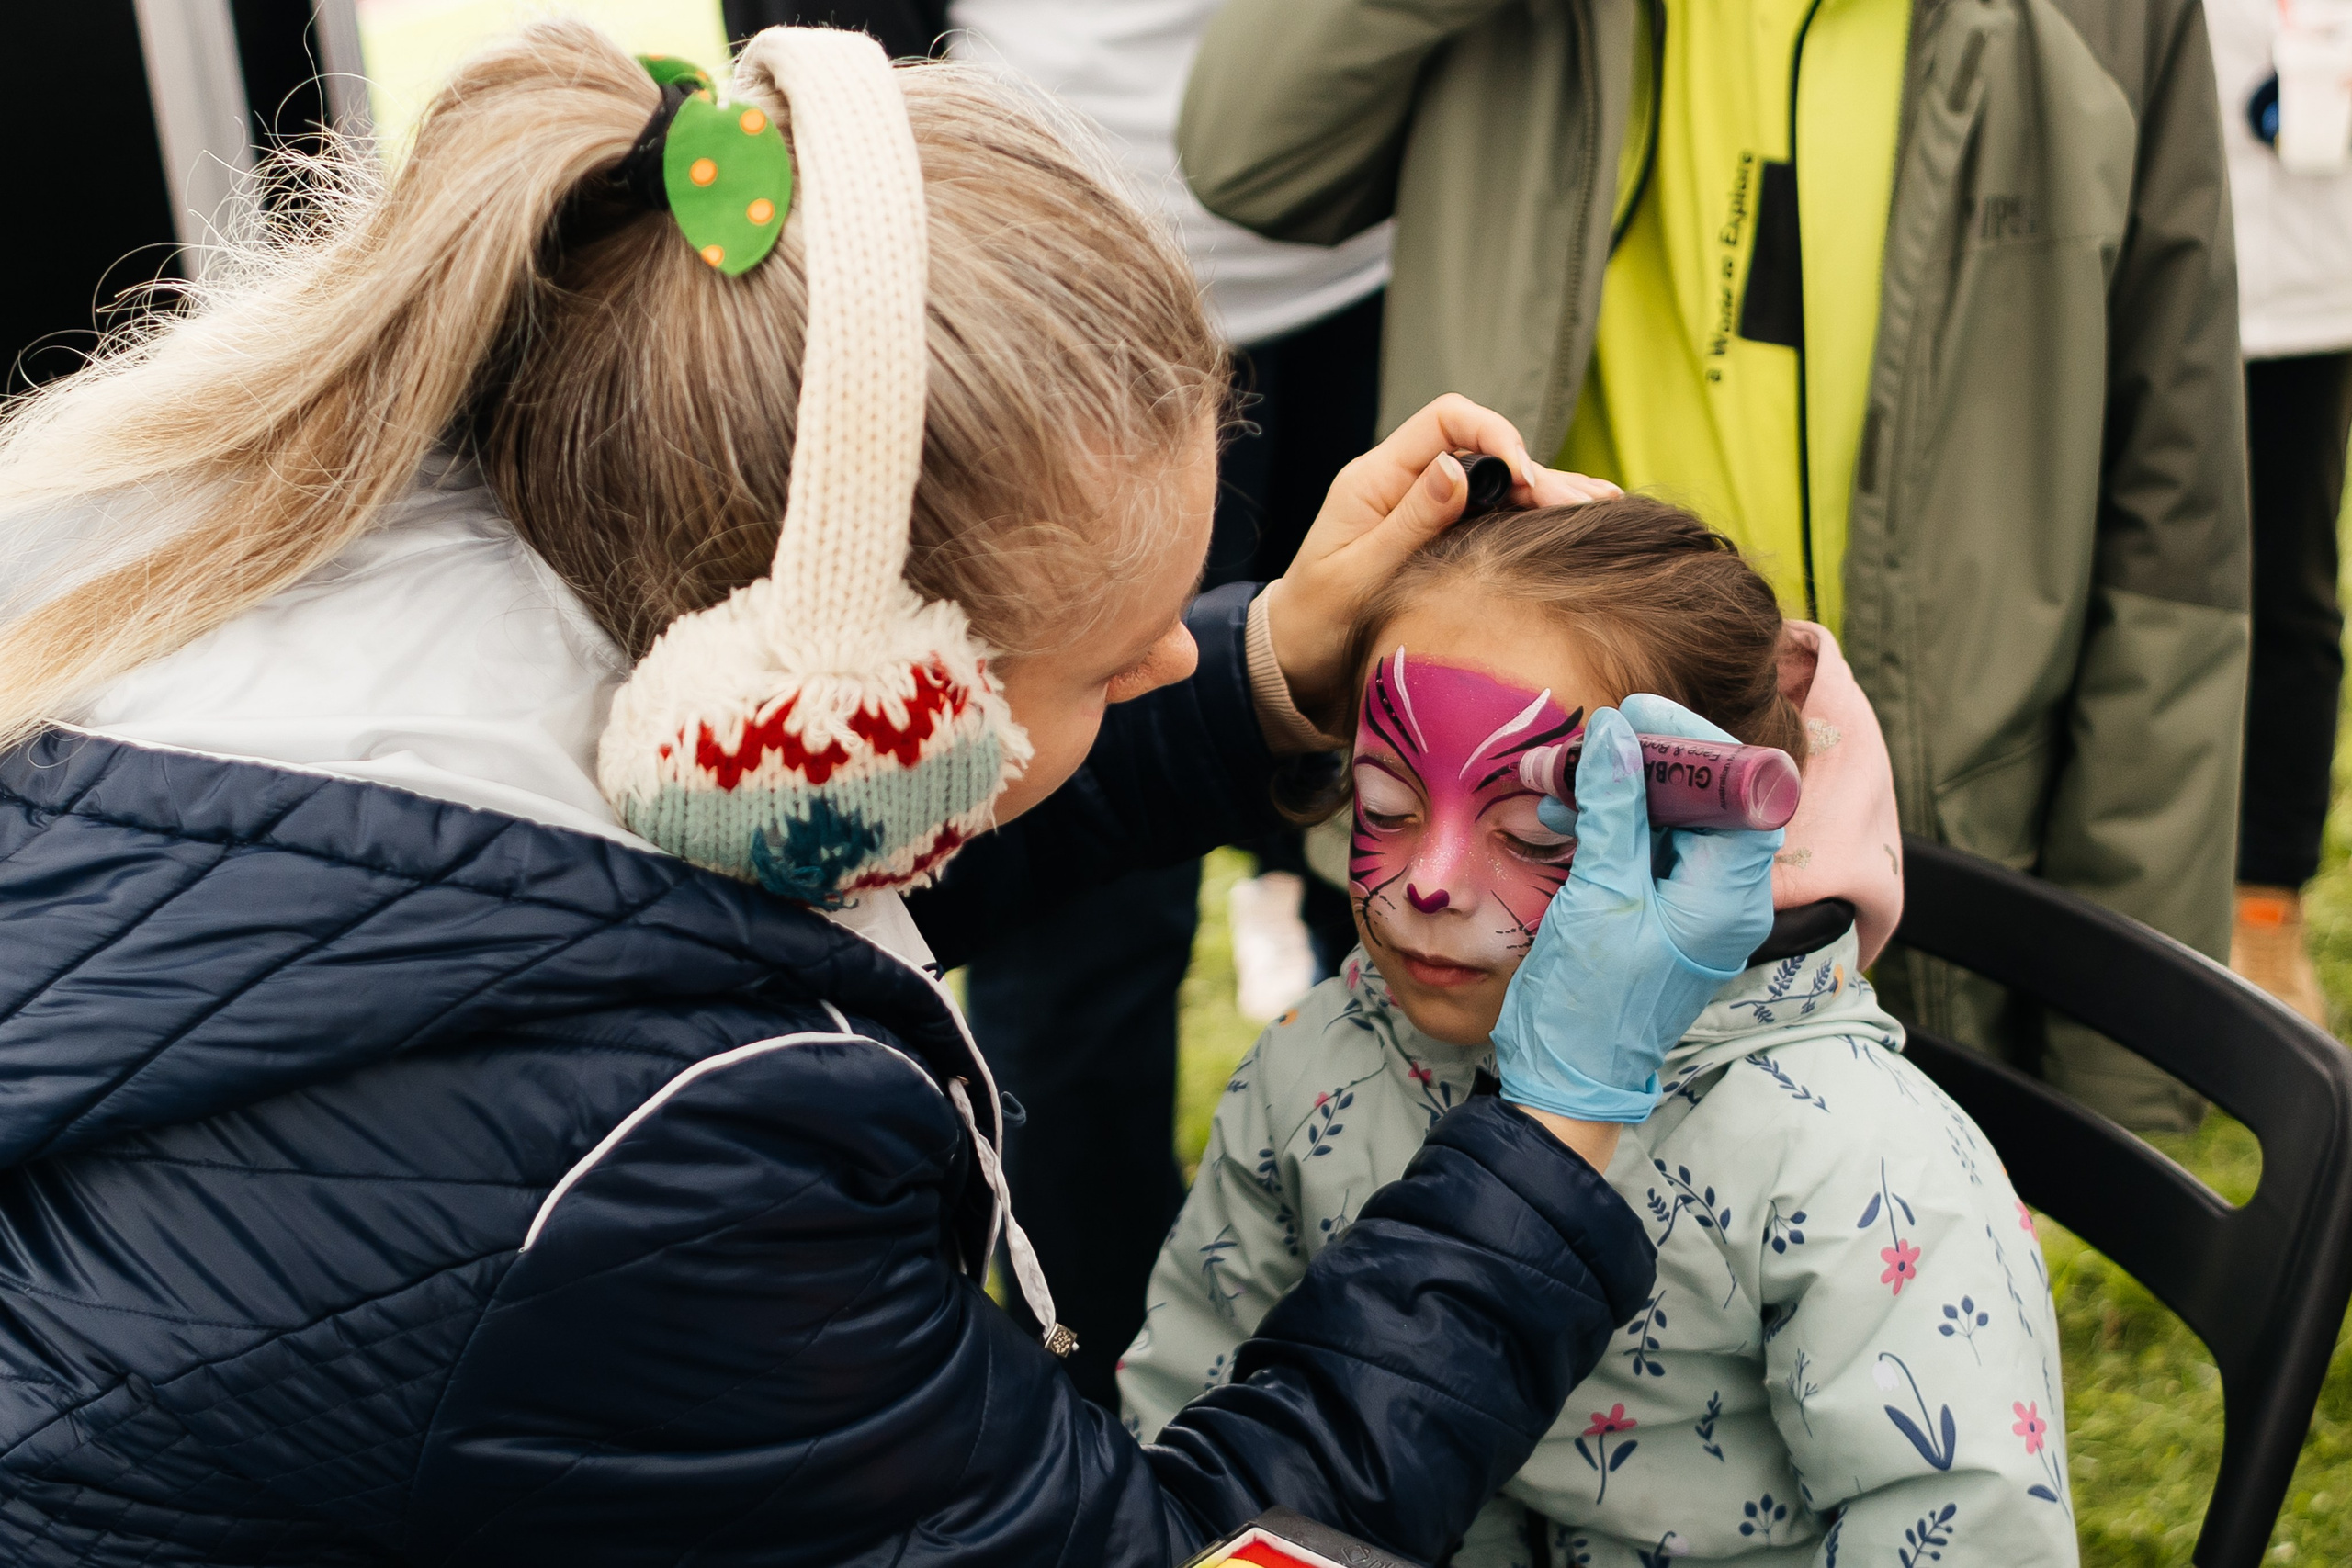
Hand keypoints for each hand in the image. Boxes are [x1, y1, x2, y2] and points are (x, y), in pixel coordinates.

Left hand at [1262, 395, 1618, 730]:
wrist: (1296, 658)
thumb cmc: (1317, 620)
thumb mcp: (1358, 574)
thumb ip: (1408, 522)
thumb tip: (1458, 469)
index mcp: (1376, 478)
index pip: (1447, 420)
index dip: (1494, 434)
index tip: (1525, 477)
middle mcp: (1405, 483)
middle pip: (1483, 449)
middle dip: (1536, 471)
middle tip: (1585, 506)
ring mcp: (1426, 510)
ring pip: (1496, 482)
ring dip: (1547, 492)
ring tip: (1603, 505)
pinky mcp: (1442, 538)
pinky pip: (1493, 514)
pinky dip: (1535, 516)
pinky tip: (1581, 519)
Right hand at [1491, 699, 1781, 1122]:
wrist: (1568, 1077)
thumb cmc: (1593, 1003)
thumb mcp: (1600, 898)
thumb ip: (1613, 811)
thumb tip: (1615, 734)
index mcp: (1731, 896)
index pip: (1746, 789)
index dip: (1697, 742)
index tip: (1639, 716)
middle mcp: (1724, 896)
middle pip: (1708, 797)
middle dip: (1647, 760)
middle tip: (1592, 738)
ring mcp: (1691, 904)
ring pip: (1670, 817)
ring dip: (1618, 787)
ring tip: (1558, 773)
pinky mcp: (1657, 910)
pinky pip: (1645, 846)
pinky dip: (1609, 819)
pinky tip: (1563, 805)